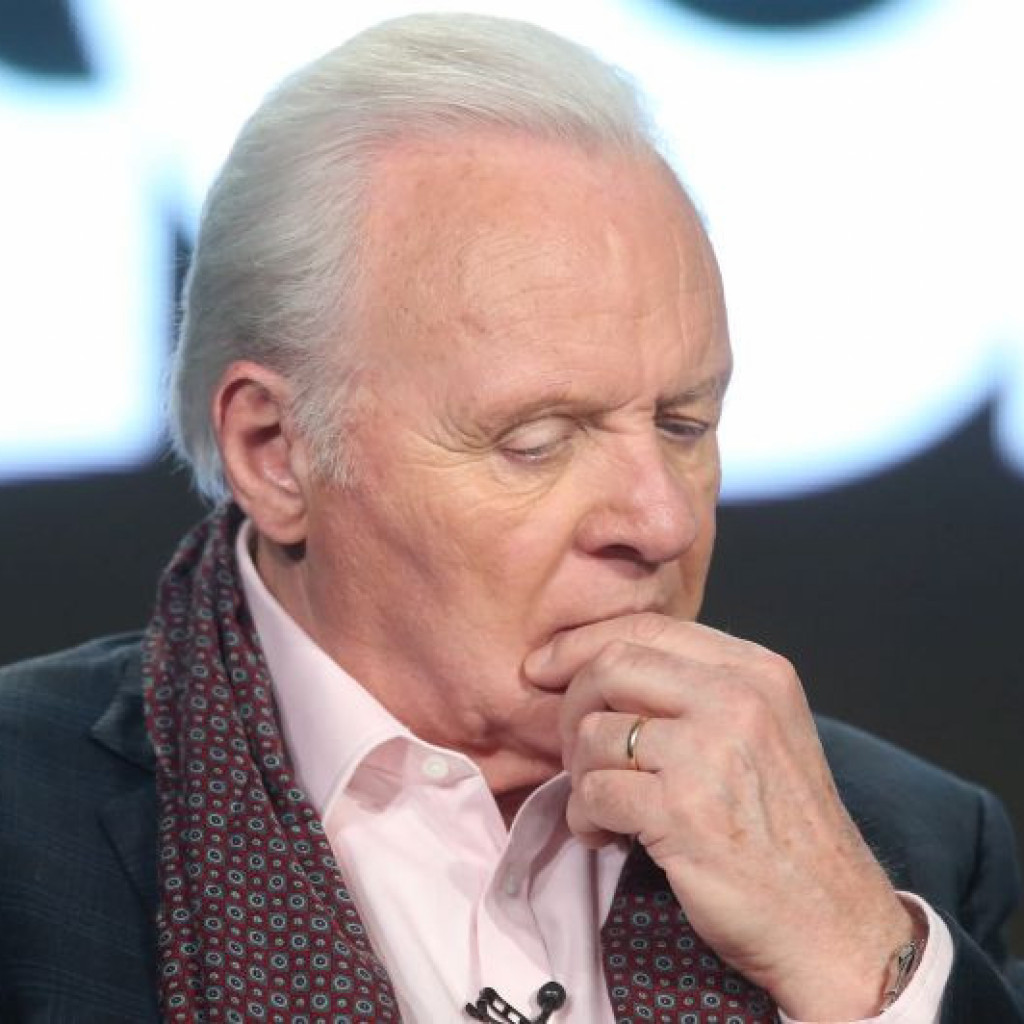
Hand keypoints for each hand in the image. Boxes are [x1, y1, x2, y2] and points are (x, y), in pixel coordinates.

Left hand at [524, 614, 914, 1019]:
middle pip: (611, 665)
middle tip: (572, 749)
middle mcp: (737, 699)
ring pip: (595, 732)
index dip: (582, 643)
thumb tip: (600, 665)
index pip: (648, 627)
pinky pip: (593, 792)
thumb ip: (698, 688)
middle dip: (572, 705)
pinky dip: (584, 816)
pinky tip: (604, 835)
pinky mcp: (682, 810)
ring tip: (600, 805)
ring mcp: (709, 752)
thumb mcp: (763, 730)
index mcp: (756, 671)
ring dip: (579, 773)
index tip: (545, 667)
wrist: (830, 921)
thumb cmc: (784, 829)